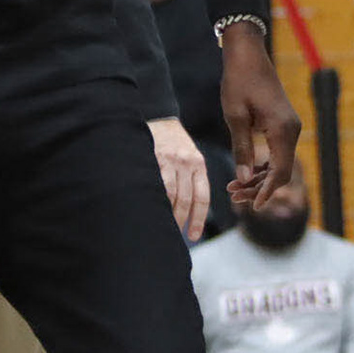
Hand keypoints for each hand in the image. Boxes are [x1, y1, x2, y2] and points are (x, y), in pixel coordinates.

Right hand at [148, 117, 210, 240]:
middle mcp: (186, 162)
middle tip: (175, 234)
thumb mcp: (190, 156)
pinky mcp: (155, 157)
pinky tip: (152, 208)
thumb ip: (193, 178)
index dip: (198, 219)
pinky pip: (157, 184)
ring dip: (167, 213)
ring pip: (171, 194)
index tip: (193, 235)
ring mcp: (170, 160)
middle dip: (181, 219)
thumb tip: (190, 209)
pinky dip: (155, 198)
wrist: (158, 116)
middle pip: (186, 199)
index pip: (201, 197)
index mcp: (198, 164)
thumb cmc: (174, 142)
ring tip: (163, 225)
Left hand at [220, 24, 301, 210]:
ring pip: (279, 163)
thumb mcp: (234, 116)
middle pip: (281, 170)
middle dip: (260, 187)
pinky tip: (245, 172)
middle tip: (234, 197)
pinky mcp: (283, 123)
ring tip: (234, 188)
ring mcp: (290, 126)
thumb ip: (241, 149)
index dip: (267, 191)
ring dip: (259, 177)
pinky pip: (277, 151)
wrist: (247, 53)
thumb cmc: (238, 81)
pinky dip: (263, 164)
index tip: (253, 208)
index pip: (280, 171)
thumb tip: (243, 179)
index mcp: (282, 129)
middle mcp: (292, 129)